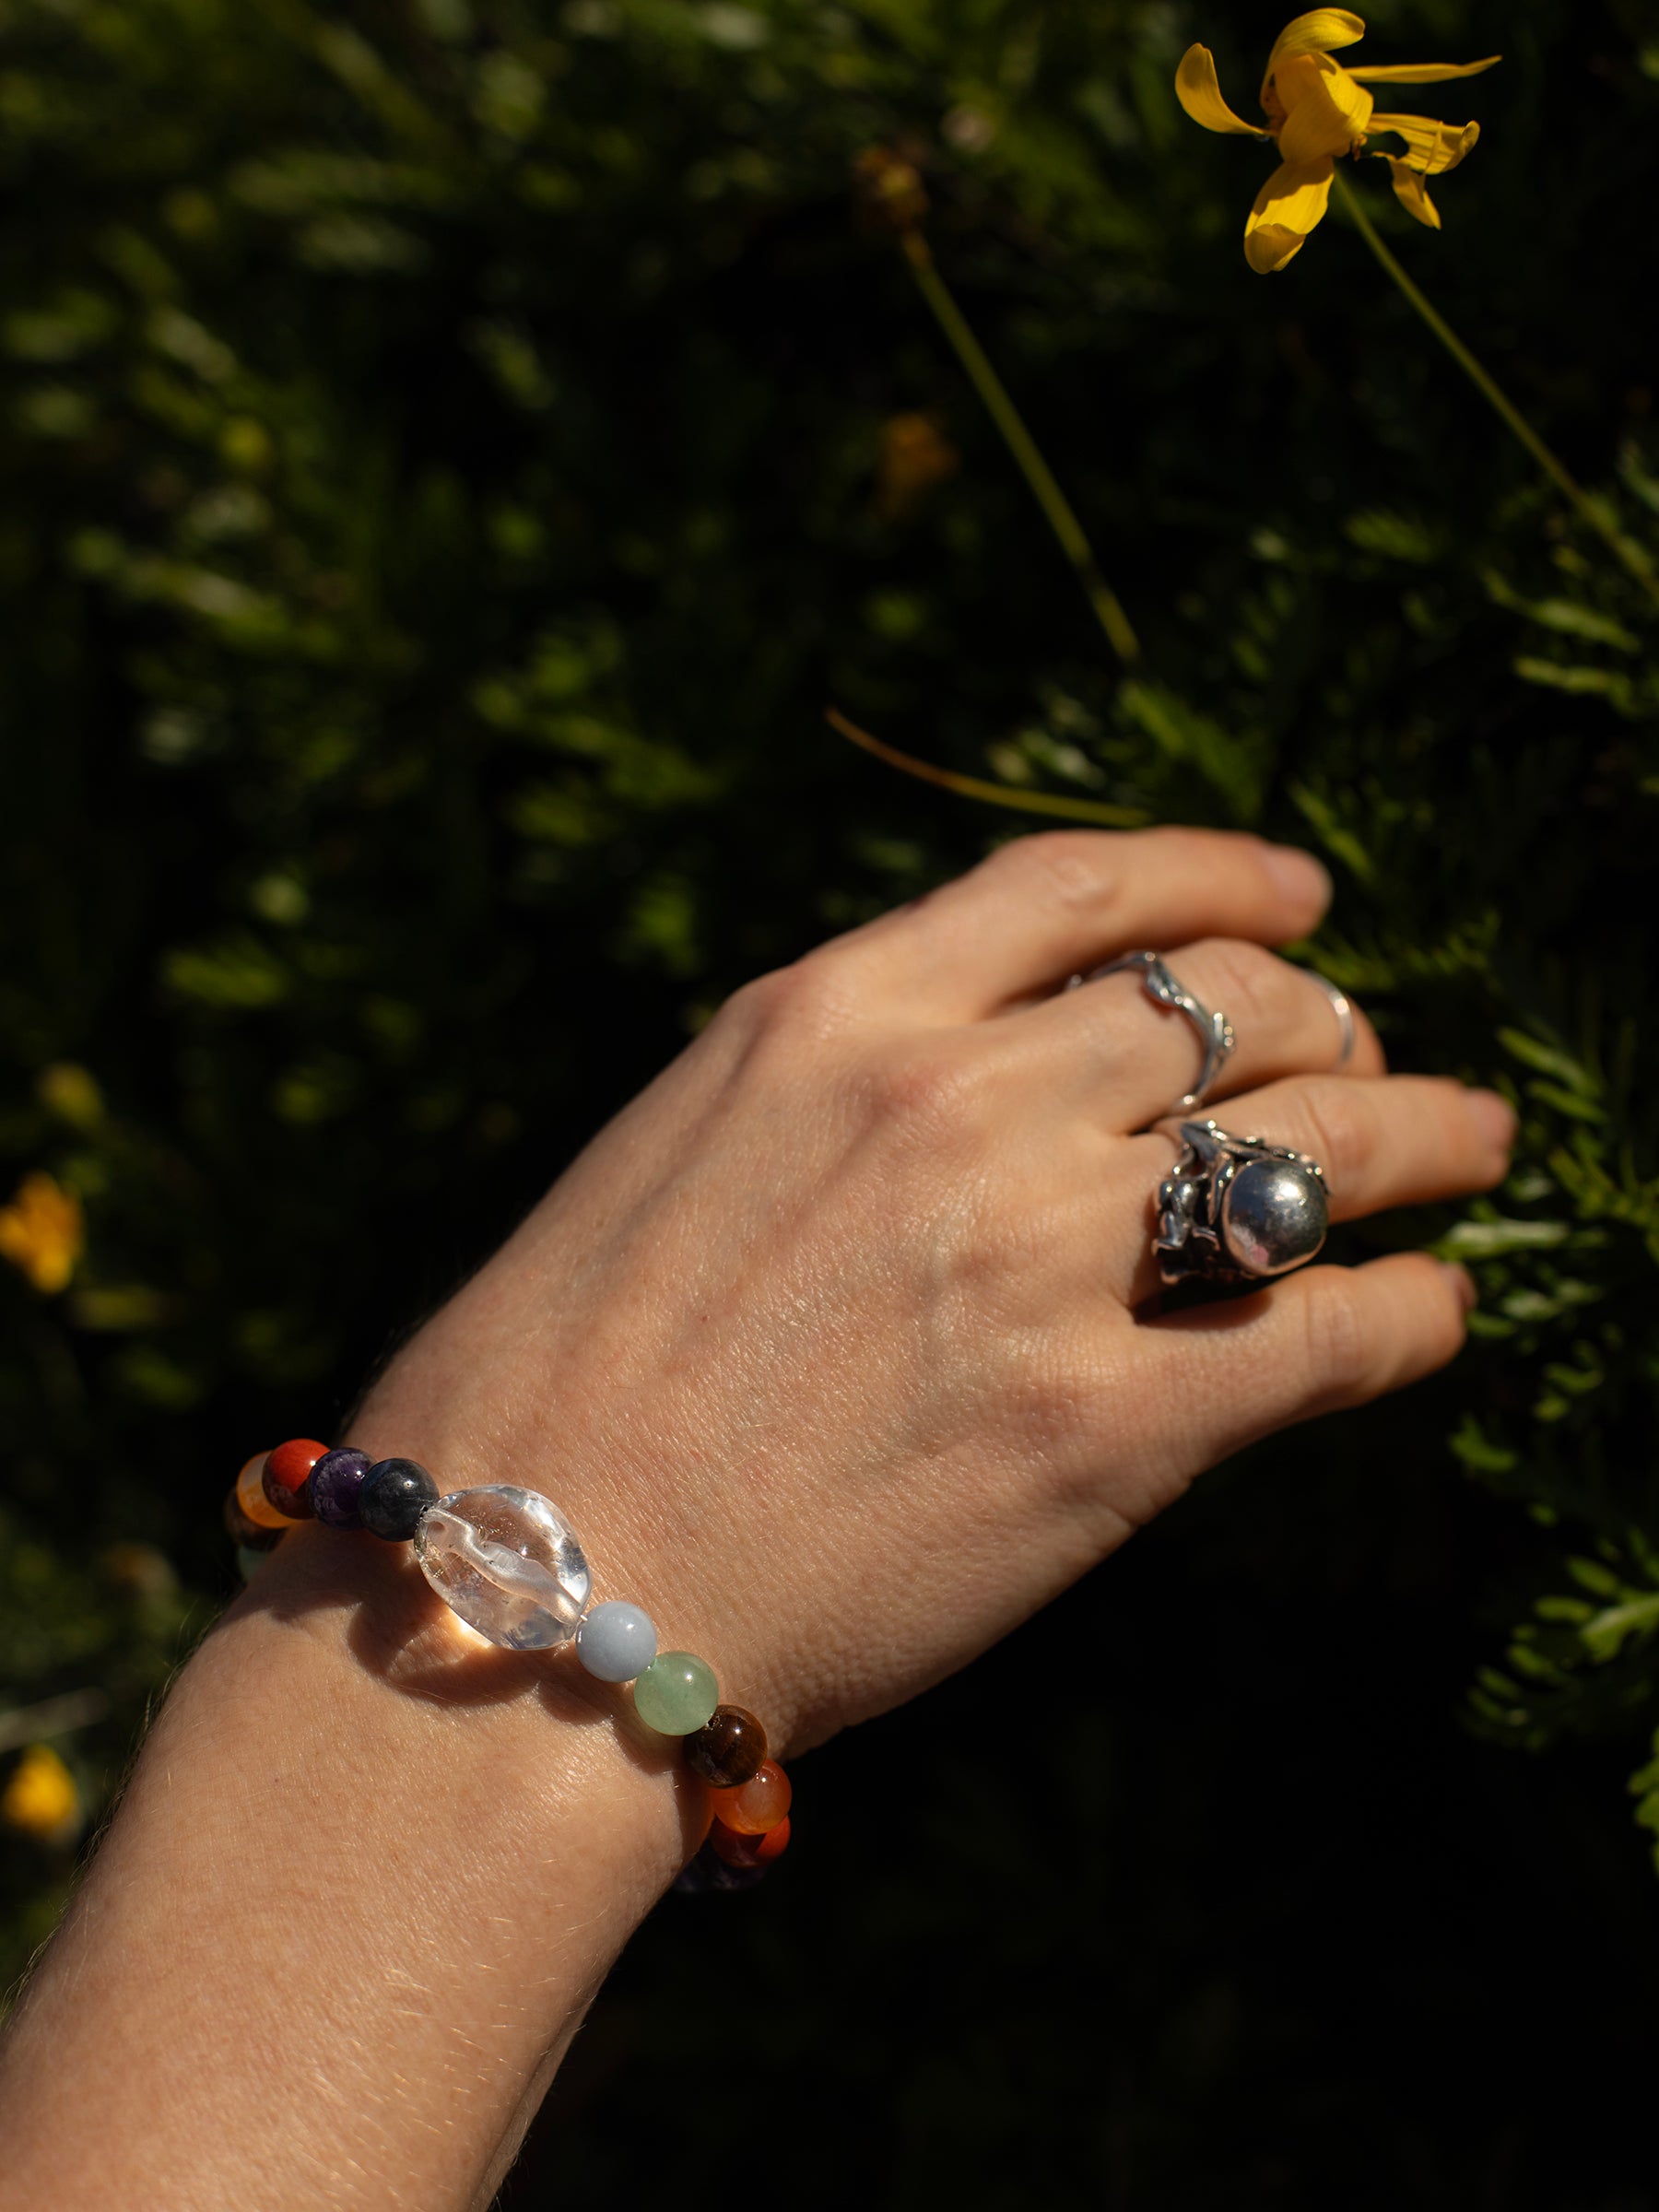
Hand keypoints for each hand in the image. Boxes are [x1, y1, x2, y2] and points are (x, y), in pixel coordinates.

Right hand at [361, 827, 1512, 1754]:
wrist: (521, 1589)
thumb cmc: (551, 1386)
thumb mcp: (676, 1155)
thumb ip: (834, 1093)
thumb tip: (983, 1083)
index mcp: (831, 1016)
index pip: (1080, 889)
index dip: (1219, 876)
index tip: (1298, 894)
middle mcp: (952, 1106)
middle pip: (1224, 1009)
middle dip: (1329, 1021)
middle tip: (1371, 1054)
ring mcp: (1034, 1262)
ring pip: (1311, 1147)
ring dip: (1423, 1134)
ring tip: (1475, 1144)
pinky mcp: (1100, 1432)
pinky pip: (1323, 1340)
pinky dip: (1408, 1319)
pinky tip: (1438, 1315)